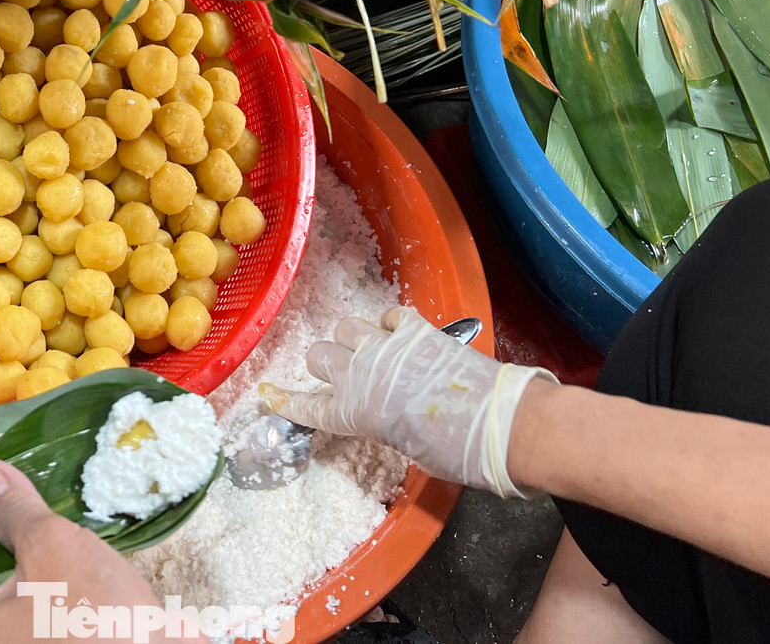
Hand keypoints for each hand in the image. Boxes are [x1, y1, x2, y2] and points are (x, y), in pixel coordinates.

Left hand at [0, 458, 206, 643]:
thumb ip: (14, 507)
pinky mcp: (44, 639)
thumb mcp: (53, 547)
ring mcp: (12, 642)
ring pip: (2, 578)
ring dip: (15, 541)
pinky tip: (52, 533)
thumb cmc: (95, 614)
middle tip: (0, 474)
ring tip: (26, 493)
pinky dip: (35, 564)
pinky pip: (27, 593)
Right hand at [264, 307, 558, 498]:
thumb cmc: (456, 452)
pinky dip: (390, 326)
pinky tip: (402, 338)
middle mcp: (360, 375)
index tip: (271, 396)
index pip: (307, 407)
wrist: (497, 422)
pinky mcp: (414, 328)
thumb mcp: (409, 450)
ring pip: (345, 327)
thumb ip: (385, 426)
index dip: (287, 402)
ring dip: (353, 340)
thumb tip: (388, 412)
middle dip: (325, 365)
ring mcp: (385, 346)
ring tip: (372, 352)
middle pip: (318, 356)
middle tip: (345, 376)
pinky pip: (388, 317)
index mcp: (354, 413)